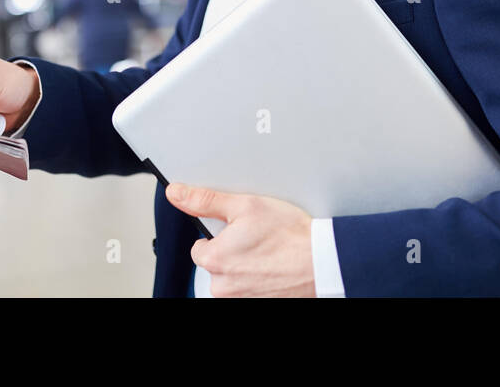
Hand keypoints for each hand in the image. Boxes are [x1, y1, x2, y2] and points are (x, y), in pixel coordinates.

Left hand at [165, 183, 314, 296]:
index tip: (237, 231)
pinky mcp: (259, 304)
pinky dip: (259, 281)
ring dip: (246, 269)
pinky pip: (250, 291)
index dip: (218, 236)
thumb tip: (176, 194)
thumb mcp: (245, 205)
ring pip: (234, 281)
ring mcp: (242, 299)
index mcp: (215, 259)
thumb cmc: (290, 235)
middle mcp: (224, 286)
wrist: (323, 262)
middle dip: (232, 253)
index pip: (199, 248)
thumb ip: (206, 200)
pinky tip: (274, 269)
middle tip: (257, 240)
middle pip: (217, 266)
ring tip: (269, 254)